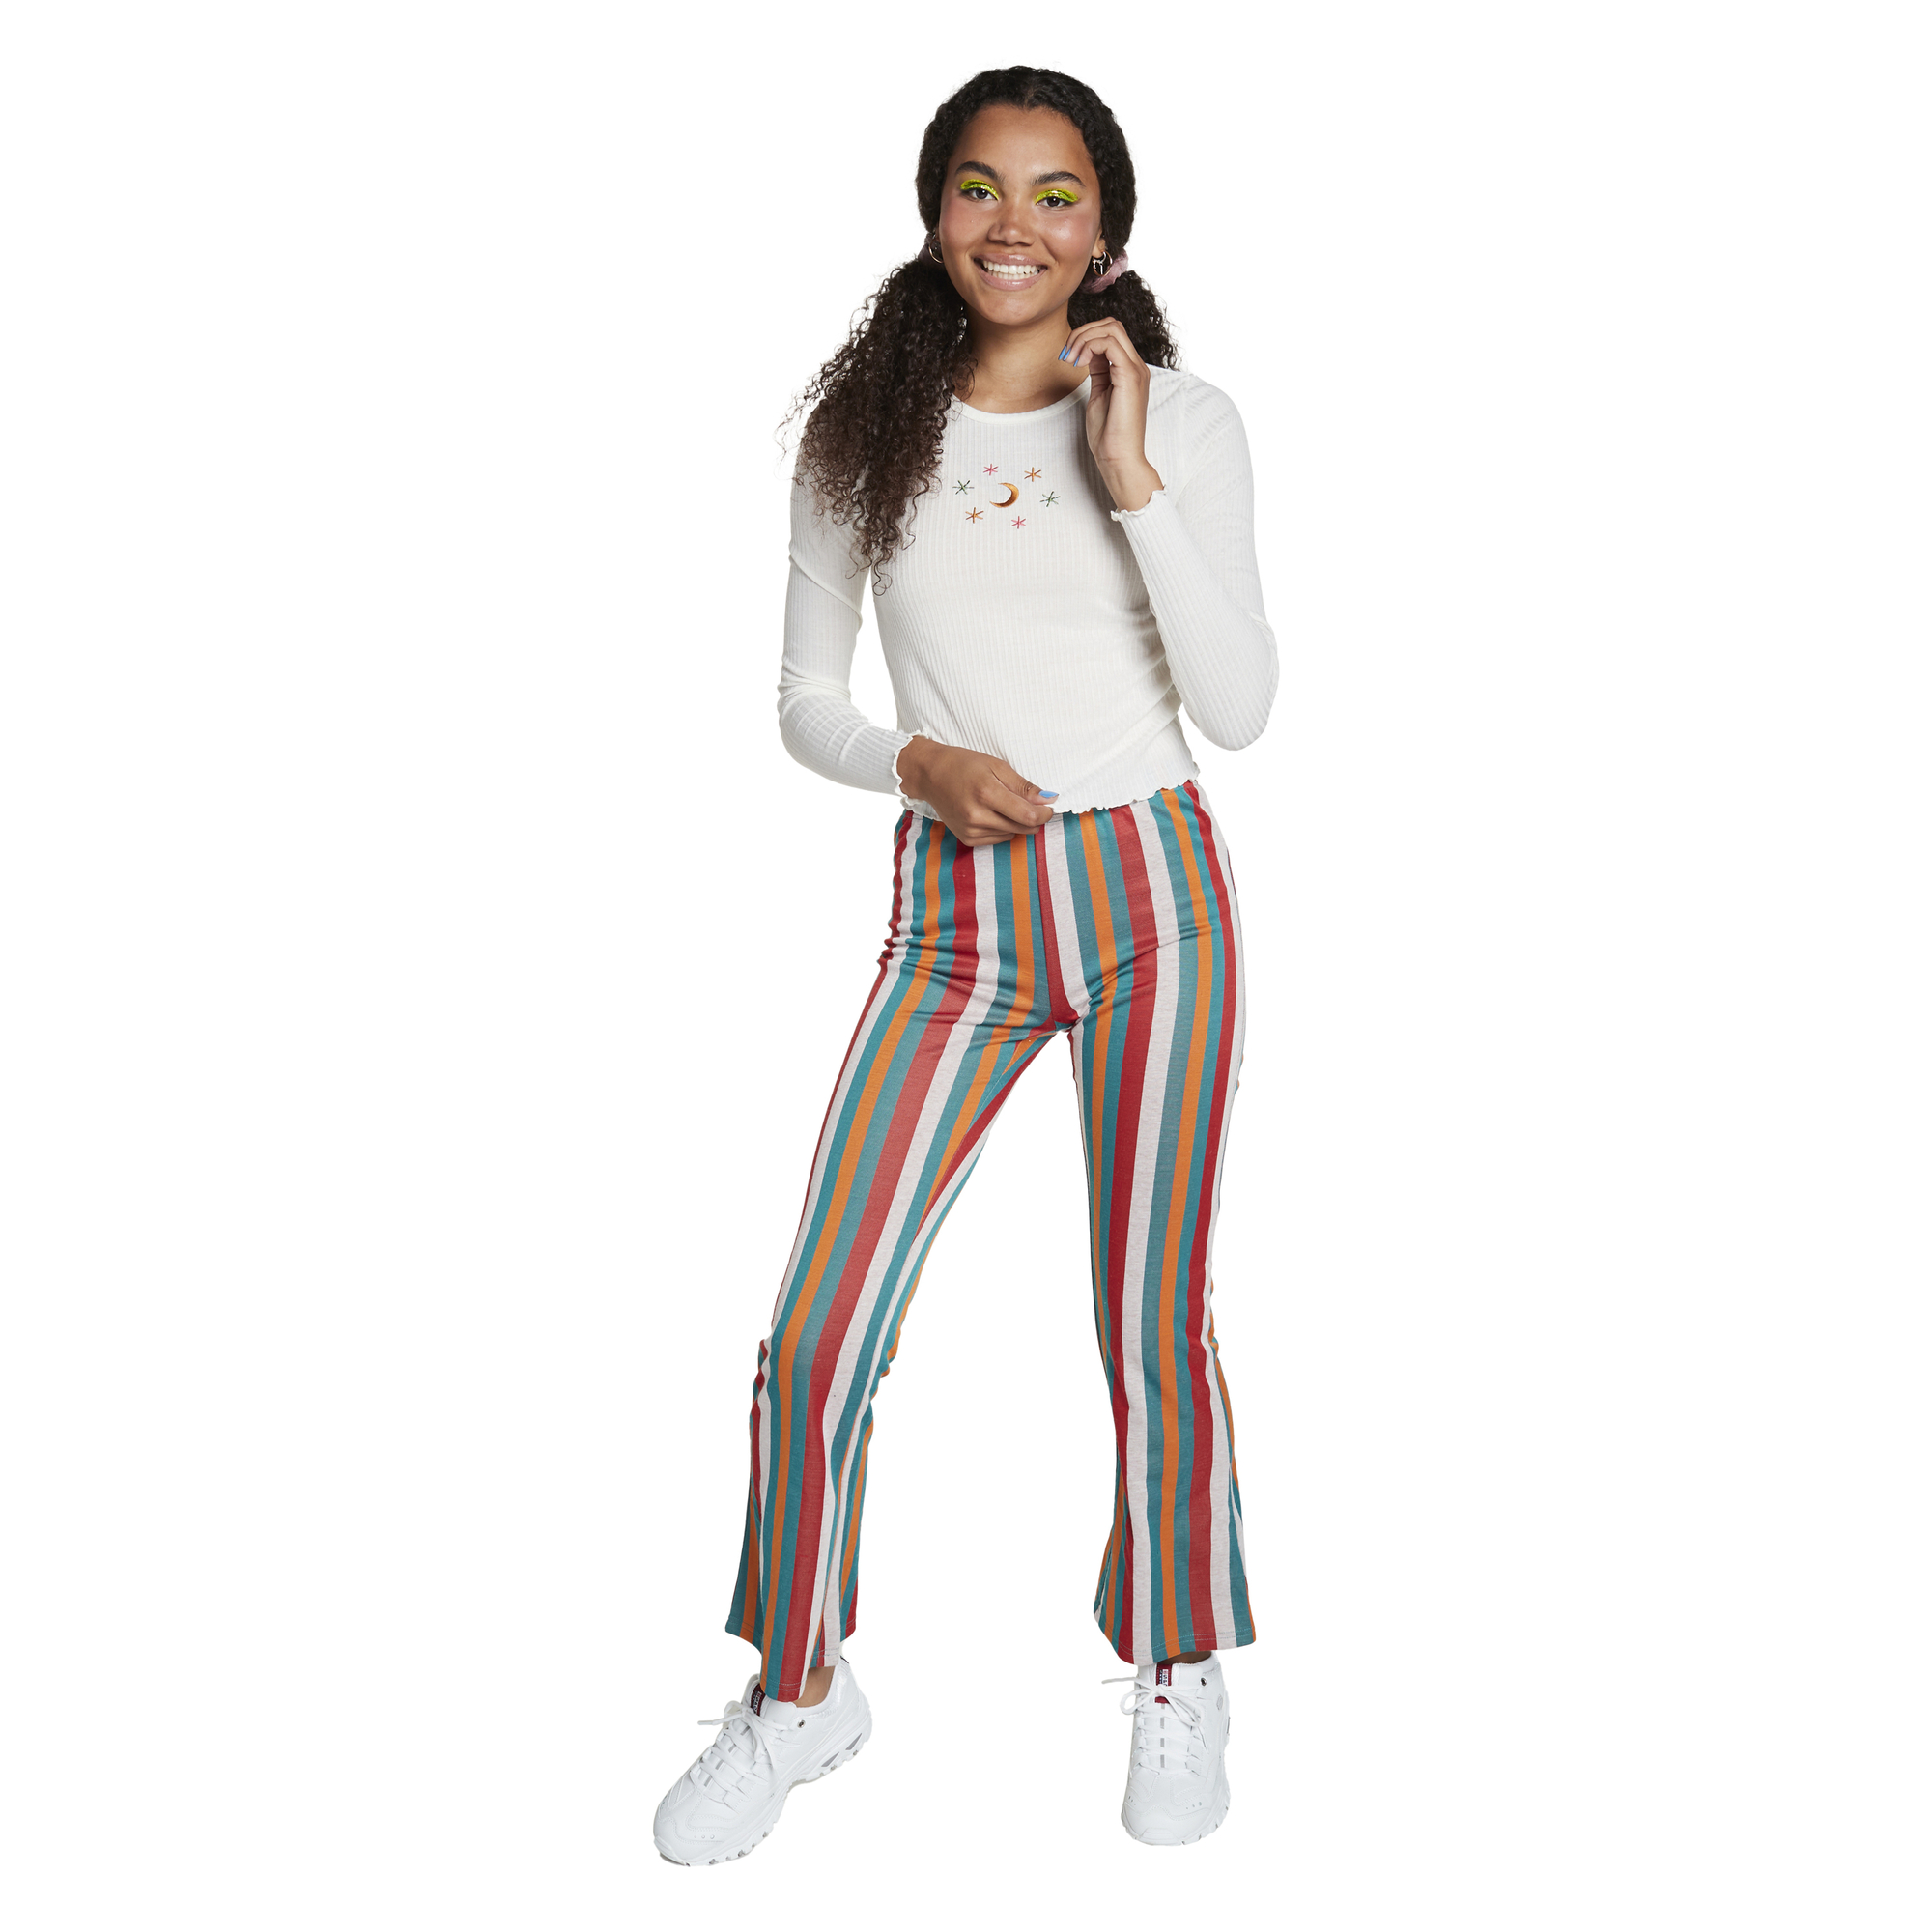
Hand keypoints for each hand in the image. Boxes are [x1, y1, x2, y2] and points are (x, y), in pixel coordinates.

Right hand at [896, 736, 1056, 847]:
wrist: (930, 775)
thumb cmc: (964, 765)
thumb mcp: (997, 766)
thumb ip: (1024, 786)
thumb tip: (1049, 799)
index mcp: (986, 793)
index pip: (1028, 815)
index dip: (1045, 813)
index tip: (1049, 806)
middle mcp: (977, 815)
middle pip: (1023, 827)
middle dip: (1034, 817)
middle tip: (1031, 803)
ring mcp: (971, 829)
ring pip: (1013, 833)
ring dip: (1017, 822)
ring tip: (1004, 803)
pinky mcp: (967, 839)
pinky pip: (999, 839)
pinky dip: (1004, 828)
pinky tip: (993, 813)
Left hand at [1062, 316, 1162, 510]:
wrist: (1118, 458)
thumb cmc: (1108, 435)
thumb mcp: (1099, 394)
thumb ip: (1097, 371)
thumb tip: (1087, 352)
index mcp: (1129, 370)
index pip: (1111, 334)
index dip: (1085, 337)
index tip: (1067, 357)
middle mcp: (1136, 366)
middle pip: (1112, 325)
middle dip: (1083, 333)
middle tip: (1066, 355)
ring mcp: (1135, 370)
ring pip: (1111, 329)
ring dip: (1083, 338)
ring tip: (1070, 360)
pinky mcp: (1130, 376)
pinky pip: (1109, 343)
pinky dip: (1088, 347)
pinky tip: (1077, 364)